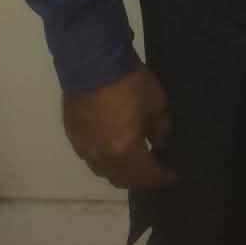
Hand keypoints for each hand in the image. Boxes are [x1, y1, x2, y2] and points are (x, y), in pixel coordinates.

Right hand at [62, 65, 175, 189]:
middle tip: (154, 172)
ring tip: (136, 164)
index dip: (161, 178)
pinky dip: (106, 161)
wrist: (93, 64)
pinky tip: (115, 151)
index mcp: (124, 150)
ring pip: (104, 172)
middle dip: (141, 179)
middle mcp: (102, 157)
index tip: (172, 176)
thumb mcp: (157, 104)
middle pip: (122, 179)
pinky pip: (92, 159)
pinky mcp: (74, 139)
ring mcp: (84, 149)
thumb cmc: (130, 83)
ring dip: (122, 172)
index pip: (146, 175)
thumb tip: (159, 144)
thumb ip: (160, 130)